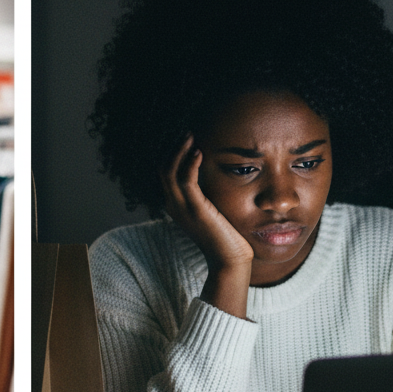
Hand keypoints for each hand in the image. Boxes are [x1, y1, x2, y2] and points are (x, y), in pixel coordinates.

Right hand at [160, 136, 253, 272]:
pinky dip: (189, 163)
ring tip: (190, 135)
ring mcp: (181, 207)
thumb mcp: (212, 211)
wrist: (229, 260)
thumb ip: (208, 195)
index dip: (172, 154)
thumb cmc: (226, 236)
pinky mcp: (195, 209)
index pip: (165, 173)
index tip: (185, 138)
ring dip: (179, 150)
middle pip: (162, 168)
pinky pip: (185, 180)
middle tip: (186, 131)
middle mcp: (173, 205)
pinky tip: (198, 151)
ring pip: (169, 171)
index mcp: (176, 205)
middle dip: (172, 147)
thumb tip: (216, 176)